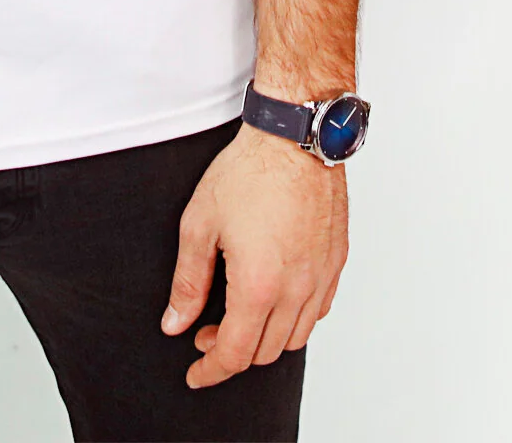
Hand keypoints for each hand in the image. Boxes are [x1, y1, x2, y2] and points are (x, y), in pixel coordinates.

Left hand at [160, 124, 347, 388]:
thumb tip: (175, 323)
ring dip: (264, 337)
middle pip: (264, 352)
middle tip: (206, 332)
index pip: (235, 355)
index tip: (195, 374)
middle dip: (232, 352)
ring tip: (238, 313)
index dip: (211, 372)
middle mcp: (296, 290)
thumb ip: (188, 281)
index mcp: (258, 286)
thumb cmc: (247, 171)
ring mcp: (321, 277)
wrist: (294, 136)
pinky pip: (318, 310)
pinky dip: (294, 318)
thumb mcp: (200, 224)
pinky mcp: (336, 261)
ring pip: (294, 338)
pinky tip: (274, 296)